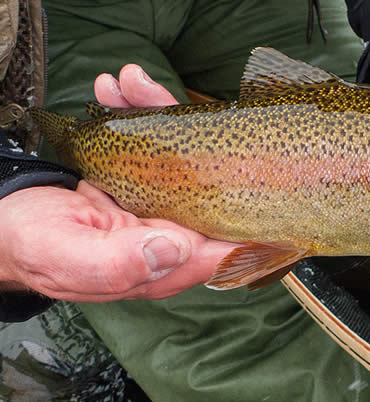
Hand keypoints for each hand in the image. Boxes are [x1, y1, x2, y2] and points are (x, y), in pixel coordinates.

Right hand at [0, 65, 239, 301]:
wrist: (6, 225)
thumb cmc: (36, 249)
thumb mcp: (71, 260)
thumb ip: (121, 264)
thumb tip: (177, 249)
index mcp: (166, 265)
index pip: (225, 246)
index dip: (247, 216)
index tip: (258, 175)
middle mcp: (171, 234)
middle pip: (209, 190)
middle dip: (200, 143)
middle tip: (164, 100)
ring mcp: (157, 205)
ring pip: (181, 158)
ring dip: (159, 114)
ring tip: (131, 83)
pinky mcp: (140, 179)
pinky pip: (151, 144)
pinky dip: (136, 113)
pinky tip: (120, 88)